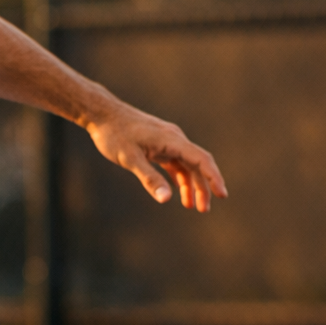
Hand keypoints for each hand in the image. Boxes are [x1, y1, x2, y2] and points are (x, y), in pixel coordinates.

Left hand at [85, 103, 226, 212]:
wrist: (102, 114)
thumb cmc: (114, 134)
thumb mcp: (130, 159)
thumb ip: (149, 178)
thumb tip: (166, 199)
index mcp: (172, 140)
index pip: (201, 159)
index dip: (214, 177)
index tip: (222, 194)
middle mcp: (174, 139)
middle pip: (197, 165)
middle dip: (203, 187)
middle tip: (204, 210)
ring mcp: (167, 142)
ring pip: (186, 165)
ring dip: (191, 185)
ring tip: (192, 206)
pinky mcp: (158, 145)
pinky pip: (175, 163)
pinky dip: (179, 178)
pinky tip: (178, 194)